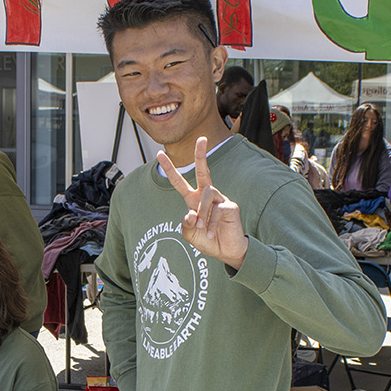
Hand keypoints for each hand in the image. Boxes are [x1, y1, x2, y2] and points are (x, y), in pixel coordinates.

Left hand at [157, 139, 248, 269]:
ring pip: (206, 194)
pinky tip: (211, 234)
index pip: (180, 182)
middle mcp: (207, 196)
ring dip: (202, 213)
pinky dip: (211, 224)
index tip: (160, 154)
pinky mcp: (230, 206)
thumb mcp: (190, 235)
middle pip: (204, 171)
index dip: (170, 169)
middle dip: (201, 154)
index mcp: (194, 200)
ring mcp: (220, 199)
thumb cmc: (208, 241)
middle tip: (201, 138)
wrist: (227, 252)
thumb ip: (186, 224)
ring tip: (202, 229)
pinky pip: (217, 209)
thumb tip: (191, 213)